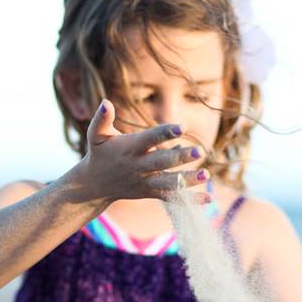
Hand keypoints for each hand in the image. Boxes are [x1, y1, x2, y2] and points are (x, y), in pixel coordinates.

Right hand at [80, 99, 209, 204]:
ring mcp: (145, 181)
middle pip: (162, 162)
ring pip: (168, 182)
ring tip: (206, 175)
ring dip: (187, 180)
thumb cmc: (98, 154)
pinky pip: (171, 197)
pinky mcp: (150, 192)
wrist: (93, 186)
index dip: (165, 133)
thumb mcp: (95, 136)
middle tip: (199, 151)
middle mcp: (139, 166)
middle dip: (180, 157)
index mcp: (130, 149)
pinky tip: (208, 199)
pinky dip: (189, 199)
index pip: (149, 139)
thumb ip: (101, 120)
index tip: (181, 127)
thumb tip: (106, 102)